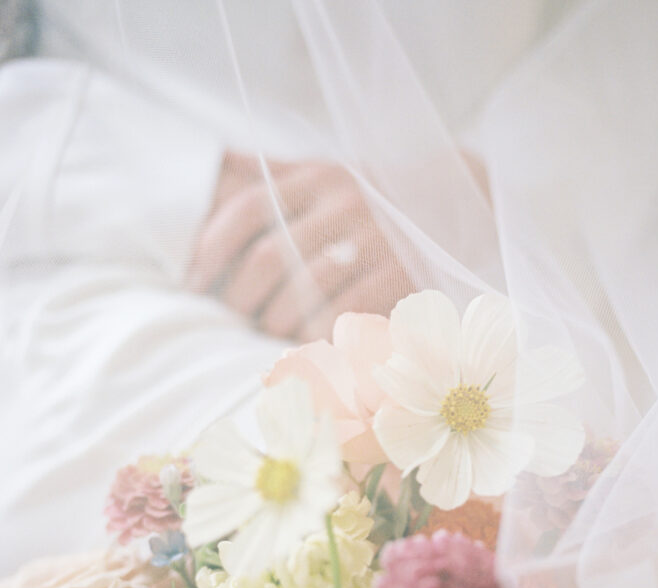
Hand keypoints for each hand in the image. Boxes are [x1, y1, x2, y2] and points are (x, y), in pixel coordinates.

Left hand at [187, 152, 412, 341]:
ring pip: (304, 294)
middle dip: (240, 298)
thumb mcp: (326, 172)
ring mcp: (376, 241)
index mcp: (318, 177)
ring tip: (268, 332)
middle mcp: (345, 204)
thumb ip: (272, 172)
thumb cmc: (372, 196)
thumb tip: (214, 164)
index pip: (247, 210)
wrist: (454, 202)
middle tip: (232, 317)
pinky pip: (344, 316)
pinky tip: (306, 342)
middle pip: (269, 259)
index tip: (192, 282)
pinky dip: (317, 335)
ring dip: (276, 323)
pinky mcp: (400, 277)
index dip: (210, 249)